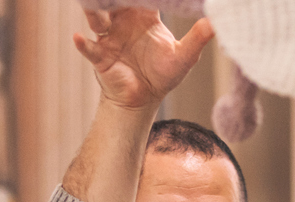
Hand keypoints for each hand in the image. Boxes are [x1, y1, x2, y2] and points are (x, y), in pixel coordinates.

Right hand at [73, 6, 213, 110]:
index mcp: (145, 16)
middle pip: (115, 0)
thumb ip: (198, 38)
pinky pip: (88, 48)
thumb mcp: (184, 57)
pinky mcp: (100, 56)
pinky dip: (83, 43)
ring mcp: (109, 37)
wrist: (144, 99)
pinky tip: (78, 38)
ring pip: (97, 17)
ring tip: (93, 6)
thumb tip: (216, 22)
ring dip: (94, 11)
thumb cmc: (163, 74)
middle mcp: (124, 21)